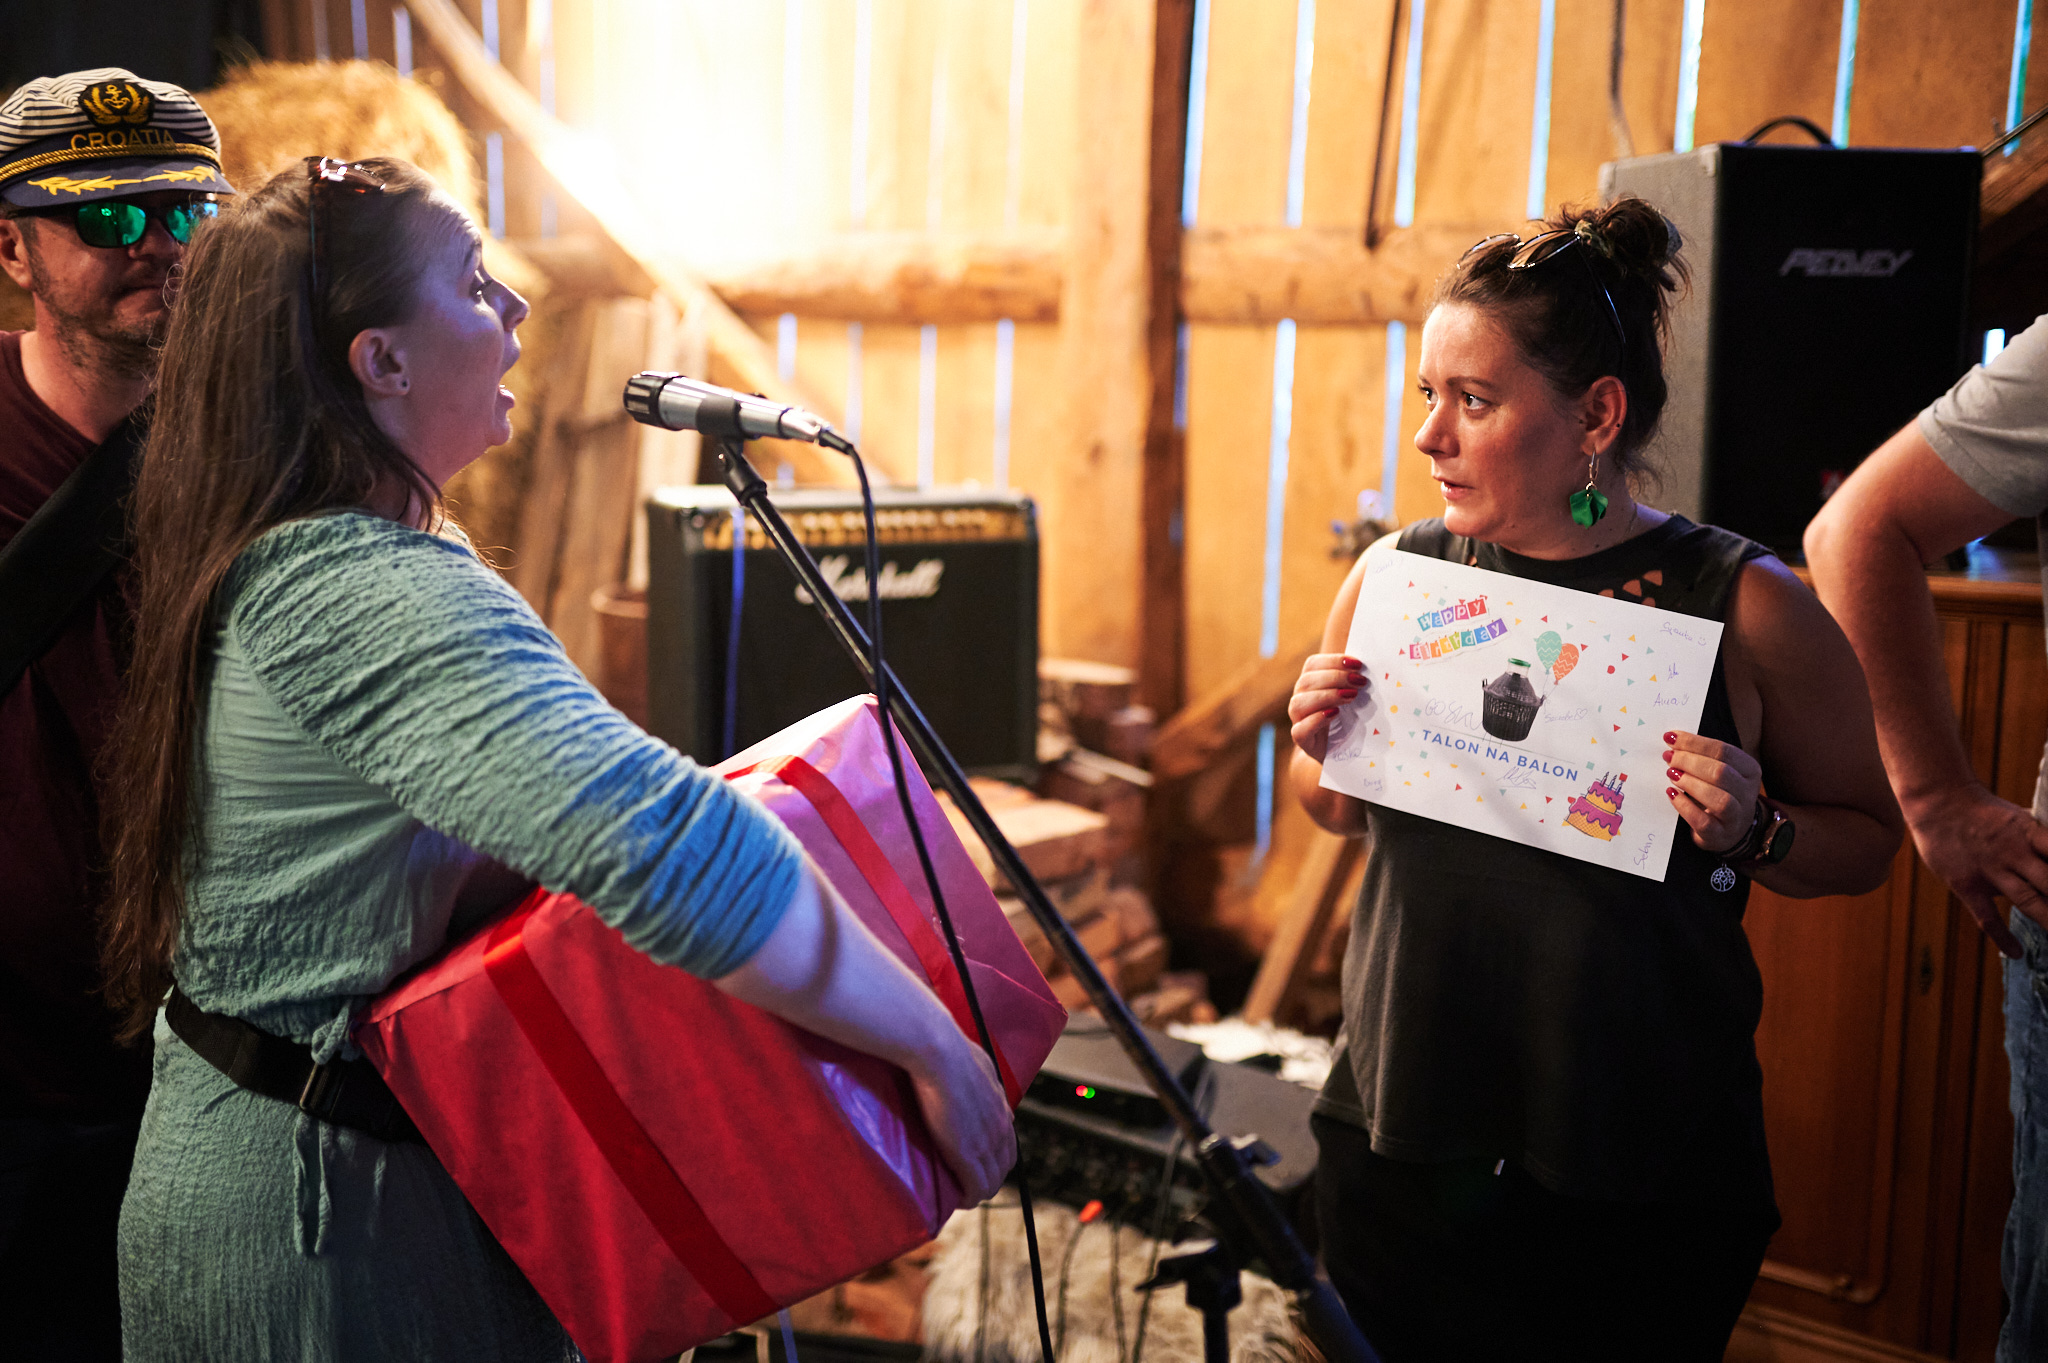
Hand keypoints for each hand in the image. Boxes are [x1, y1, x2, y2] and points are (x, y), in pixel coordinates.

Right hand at [905, 1033, 1014, 1204]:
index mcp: (1001, 1107)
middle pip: (1003, 1167)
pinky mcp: (966, 1153)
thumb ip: (982, 1076)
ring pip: (992, 1182)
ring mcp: (985, 1142)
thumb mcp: (977, 1062)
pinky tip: (956, 1201)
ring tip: (959, 1195)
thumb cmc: (950, 1048)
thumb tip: (978, 1075)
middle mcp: (1000, 1127)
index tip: (974, 1163)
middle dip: (987, 1178)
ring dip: (977, 1191)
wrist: (938, 1051)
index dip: (992, 1158)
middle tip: (964, 1181)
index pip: (1007, 1145)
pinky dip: (968, 1198)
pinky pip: (975, 1188)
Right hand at [1288, 653, 1368, 764]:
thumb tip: (1371, 667)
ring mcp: (1298, 720)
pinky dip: (1317, 720)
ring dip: (1327, 696)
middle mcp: (1300, 698)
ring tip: (1351, 696)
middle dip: (1336, 678)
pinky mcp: (1302, 739)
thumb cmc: (1347, 719)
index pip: (1313, 664)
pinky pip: (1301, 729)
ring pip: (1299, 703)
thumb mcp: (1351, 696)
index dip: (1334, 661)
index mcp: (1309, 683)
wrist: (1339, 749)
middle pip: (1306, 681)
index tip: (1358, 664)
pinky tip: (1335, 714)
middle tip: (1360, 682)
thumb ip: (1354, 681)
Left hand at [1662, 730, 1762, 856]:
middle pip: (1721, 773)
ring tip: (1671, 775)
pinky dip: (1685, 807)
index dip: (1694, 743)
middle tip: (1669, 758)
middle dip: (1690, 762)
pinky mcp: (1720, 836)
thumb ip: (1701, 756)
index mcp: (1749, 770)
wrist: (1730, 830)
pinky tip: (1672, 795)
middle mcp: (1747, 793)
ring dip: (1691, 783)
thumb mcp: (1718, 772)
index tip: (1670, 737)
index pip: (1723, 751)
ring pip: (1719, 799)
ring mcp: (1736, 817)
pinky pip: (1704, 822)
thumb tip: (1672, 739)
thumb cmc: (1719, 793)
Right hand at [1902, 782, 2047, 957]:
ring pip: (2029, 902)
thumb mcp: (2018, 818)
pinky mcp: (1967, 885)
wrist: (1937, 802)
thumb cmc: (1981, 810)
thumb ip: (2040, 841)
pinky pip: (1987, 917)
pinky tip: (2017, 952)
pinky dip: (2003, 938)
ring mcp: (1990, 870)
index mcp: (2030, 833)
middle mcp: (2014, 853)